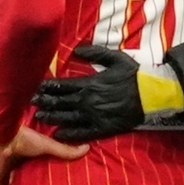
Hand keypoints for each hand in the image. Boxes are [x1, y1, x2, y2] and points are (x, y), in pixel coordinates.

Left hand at [33, 45, 183, 142]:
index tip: (35, 88)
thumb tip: (76, 50)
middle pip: (60, 102)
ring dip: (52, 117)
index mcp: (90, 83)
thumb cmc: (135, 75)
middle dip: (45, 102)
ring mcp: (94, 115)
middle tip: (31, 103)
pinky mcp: (103, 128)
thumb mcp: (116, 58)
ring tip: (39, 116)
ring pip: (67, 117)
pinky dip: (69, 134)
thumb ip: (95, 53)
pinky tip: (58, 134)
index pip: (62, 86)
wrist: (152, 95)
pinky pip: (82, 132)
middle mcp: (88, 100)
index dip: (47, 87)